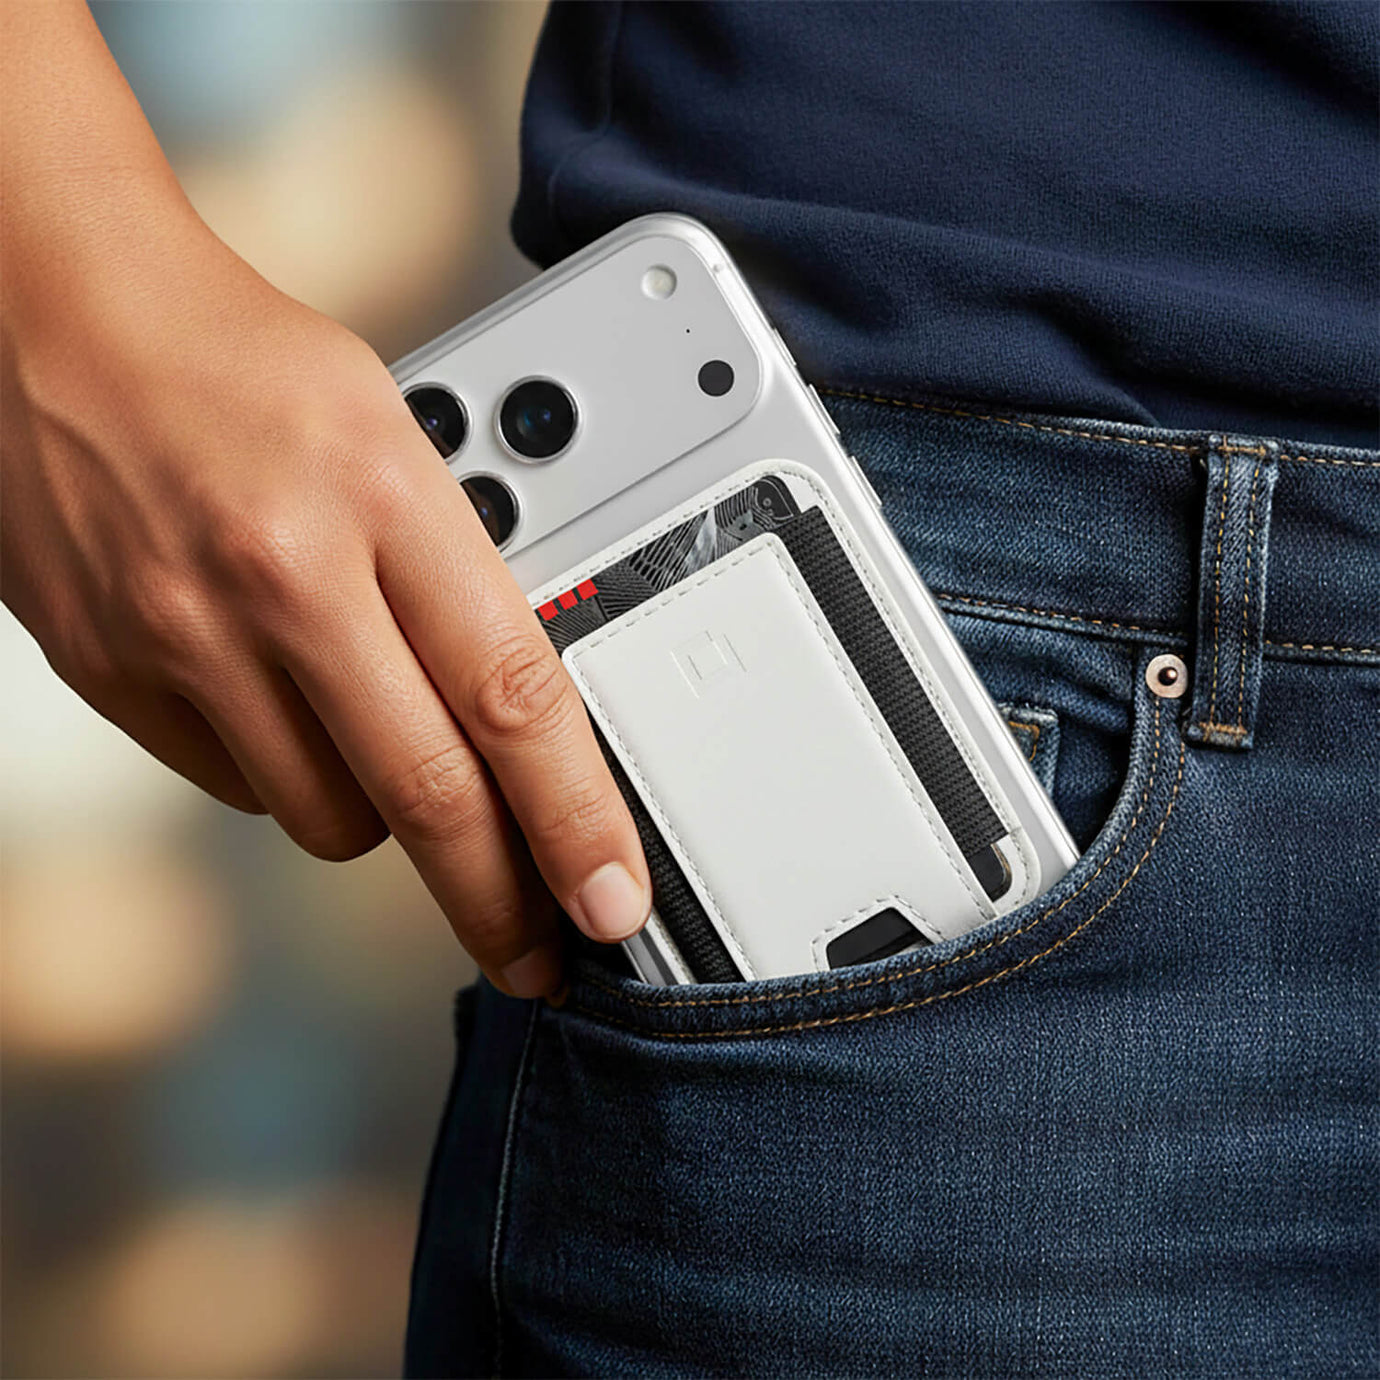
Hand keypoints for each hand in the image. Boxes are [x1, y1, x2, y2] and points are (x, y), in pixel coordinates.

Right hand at [1, 213, 650, 999]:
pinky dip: (290, 776)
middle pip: (427, 796)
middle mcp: (280, 572)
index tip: (613, 897)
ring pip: (329, 819)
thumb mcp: (393, 433)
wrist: (54, 309)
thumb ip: (457, 570)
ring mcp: (185, 633)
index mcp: (379, 492)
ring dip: (384, 817)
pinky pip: (241, 787)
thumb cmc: (242, 360)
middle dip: (501, 902)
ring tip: (387, 747)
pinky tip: (288, 706)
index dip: (578, 820)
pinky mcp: (112, 672)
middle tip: (544, 953)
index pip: (513, 694)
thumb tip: (519, 709)